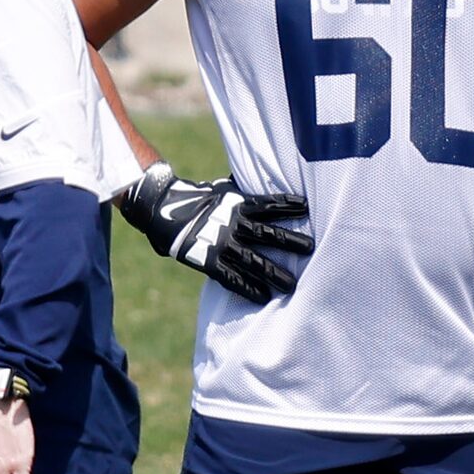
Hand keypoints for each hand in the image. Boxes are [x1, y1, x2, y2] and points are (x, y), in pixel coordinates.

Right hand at [117, 162, 312, 301]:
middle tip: (311, 248)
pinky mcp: (208, 261)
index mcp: (237, 205)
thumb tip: (266, 175)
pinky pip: (231, 278)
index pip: (267, 205)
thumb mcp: (224, 190)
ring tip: (292, 285)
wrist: (162, 209)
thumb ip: (245, 190)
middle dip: (289, 241)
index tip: (306, 207)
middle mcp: (232, 224)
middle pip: (266, 234)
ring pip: (253, 260)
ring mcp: (221, 244)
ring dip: (273, 273)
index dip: (286, 205)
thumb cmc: (199, 199)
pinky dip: (247, 288)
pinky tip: (263, 298)